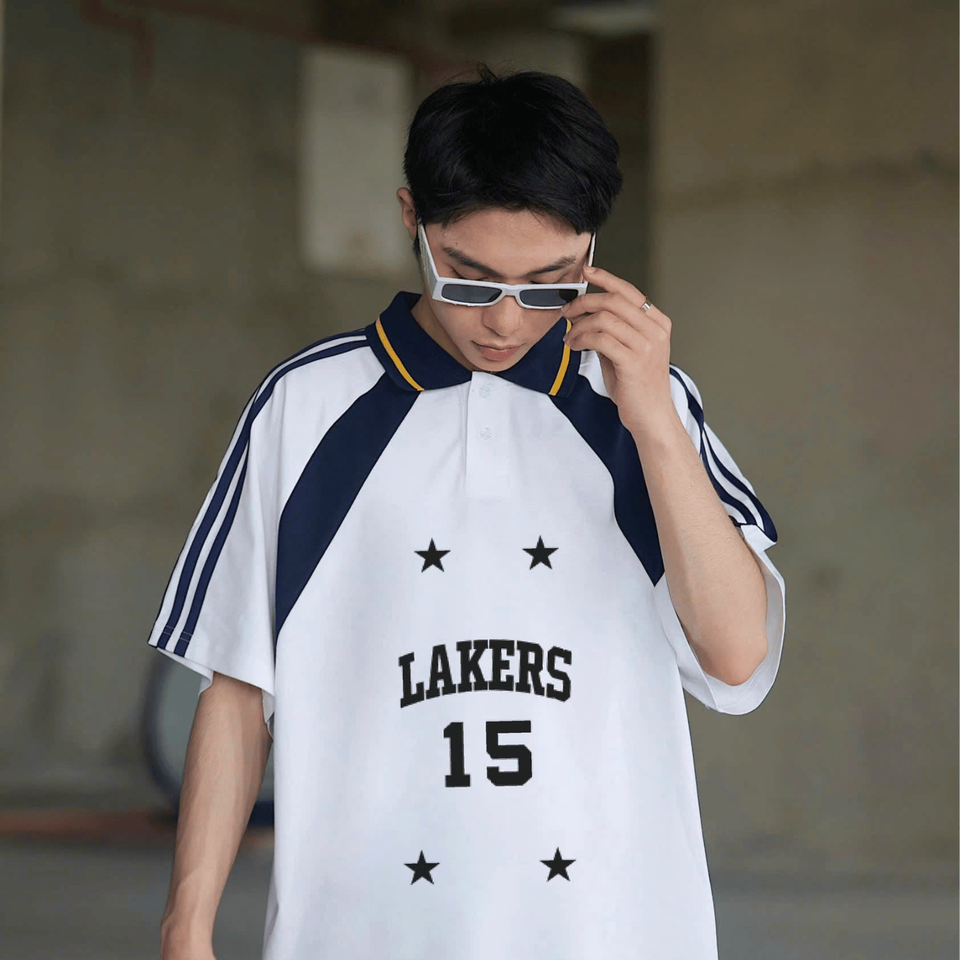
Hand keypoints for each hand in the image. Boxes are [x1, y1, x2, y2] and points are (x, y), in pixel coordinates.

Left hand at [562, 264, 679, 440]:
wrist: (651, 416)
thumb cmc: (637, 385)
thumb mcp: (627, 349)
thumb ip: (612, 329)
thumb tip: (584, 310)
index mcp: (658, 323)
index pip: (629, 291)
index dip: (605, 278)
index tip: (586, 271)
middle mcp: (656, 330)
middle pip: (613, 301)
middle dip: (583, 303)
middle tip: (567, 312)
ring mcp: (647, 346)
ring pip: (603, 319)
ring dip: (579, 326)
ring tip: (569, 338)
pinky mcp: (634, 362)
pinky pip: (599, 340)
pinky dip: (581, 339)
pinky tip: (574, 346)